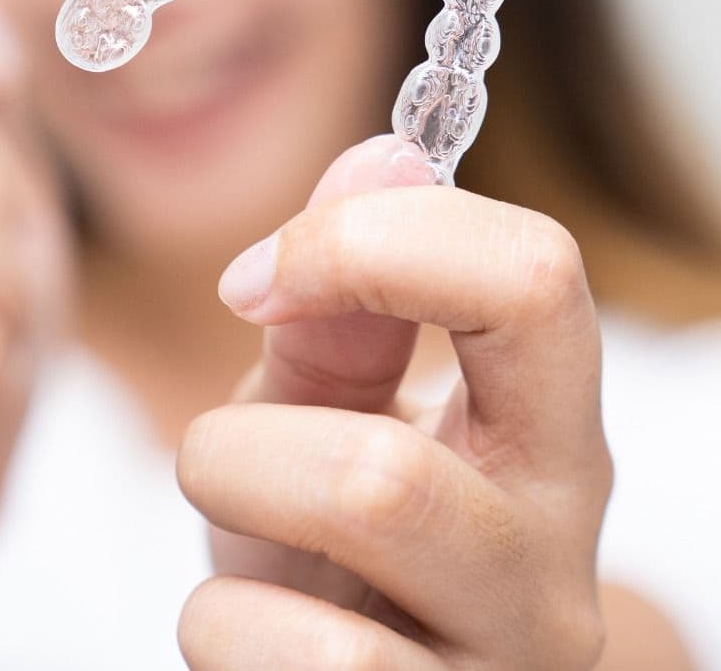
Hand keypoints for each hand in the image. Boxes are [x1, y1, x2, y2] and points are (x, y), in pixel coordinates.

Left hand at [177, 134, 612, 668]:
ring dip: (231, 507)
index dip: (369, 242)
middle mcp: (552, 553)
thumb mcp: (325, 410)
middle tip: (218, 447)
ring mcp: (505, 662)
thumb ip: (342, 301)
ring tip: (233, 525)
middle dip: (254, 434)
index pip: (532, 277)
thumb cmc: (340, 535)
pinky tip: (244, 630)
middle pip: (397, 460)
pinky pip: (296, 666)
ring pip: (350, 542)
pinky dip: (221, 629)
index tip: (253, 277)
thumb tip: (385, 150)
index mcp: (545, 426)